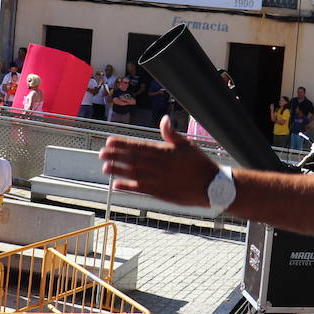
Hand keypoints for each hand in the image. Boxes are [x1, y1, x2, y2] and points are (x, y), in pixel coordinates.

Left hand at [100, 116, 216, 206]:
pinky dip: (129, 187)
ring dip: (119, 171)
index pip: (140, 146)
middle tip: (101, 154)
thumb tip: (165, 119)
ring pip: (135, 174)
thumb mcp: (188, 145)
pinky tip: (117, 185)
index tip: (110, 141)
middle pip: (134, 160)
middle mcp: (160, 166)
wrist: (212, 187)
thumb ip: (172, 134)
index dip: (123, 144)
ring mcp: (160, 181)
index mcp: (166, 152)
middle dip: (116, 156)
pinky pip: (142, 189)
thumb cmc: (200, 164)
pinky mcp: (162, 194)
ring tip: (105, 168)